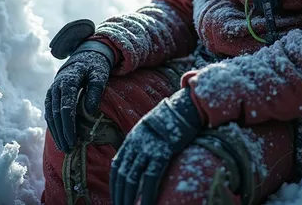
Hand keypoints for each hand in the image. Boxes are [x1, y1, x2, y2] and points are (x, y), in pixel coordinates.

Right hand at [44, 42, 113, 151]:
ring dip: (56, 132)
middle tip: (68, 149)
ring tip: (63, 147)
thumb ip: (96, 90)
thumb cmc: (95, 65)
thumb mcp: (99, 74)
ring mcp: (52, 90)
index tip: (72, 140)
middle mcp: (56, 86)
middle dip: (61, 133)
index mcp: (68, 80)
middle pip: (55, 114)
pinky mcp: (52, 94)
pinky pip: (50, 111)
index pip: (65, 108)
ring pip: (50, 114)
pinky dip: (53, 125)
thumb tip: (90, 110)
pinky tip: (59, 136)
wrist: (85, 54)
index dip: (68, 126)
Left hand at [110, 87, 202, 204]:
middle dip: (120, 196)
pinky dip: (146, 195)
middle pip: (122, 175)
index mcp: (132, 138)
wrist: (186, 106)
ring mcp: (149, 147)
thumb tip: (141, 160)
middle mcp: (137, 143)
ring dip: (129, 199)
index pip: (117, 166)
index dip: (115, 185)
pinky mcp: (162, 151)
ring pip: (132, 179)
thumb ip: (144, 142)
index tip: (116, 198)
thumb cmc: (173, 118)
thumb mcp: (152, 127)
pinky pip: (150, 178)